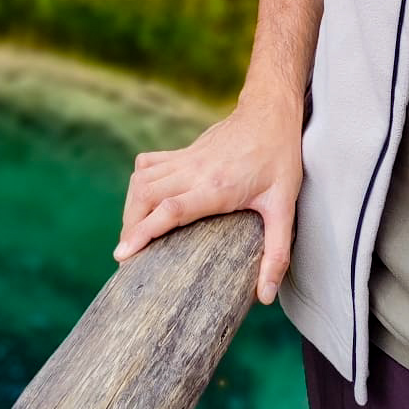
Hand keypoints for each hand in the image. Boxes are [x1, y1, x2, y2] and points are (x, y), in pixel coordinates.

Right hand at [113, 94, 303, 305]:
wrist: (270, 112)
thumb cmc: (279, 158)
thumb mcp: (284, 207)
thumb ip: (276, 253)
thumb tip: (264, 295)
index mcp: (216, 187)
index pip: (170, 209)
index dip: (143, 231)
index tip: (123, 254)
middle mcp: (194, 171)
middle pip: (146, 196)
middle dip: (130, 226)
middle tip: (128, 254)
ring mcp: (186, 158)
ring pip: (142, 179)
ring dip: (131, 207)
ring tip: (131, 235)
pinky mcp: (184, 151)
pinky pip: (149, 164)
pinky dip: (138, 183)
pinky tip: (142, 201)